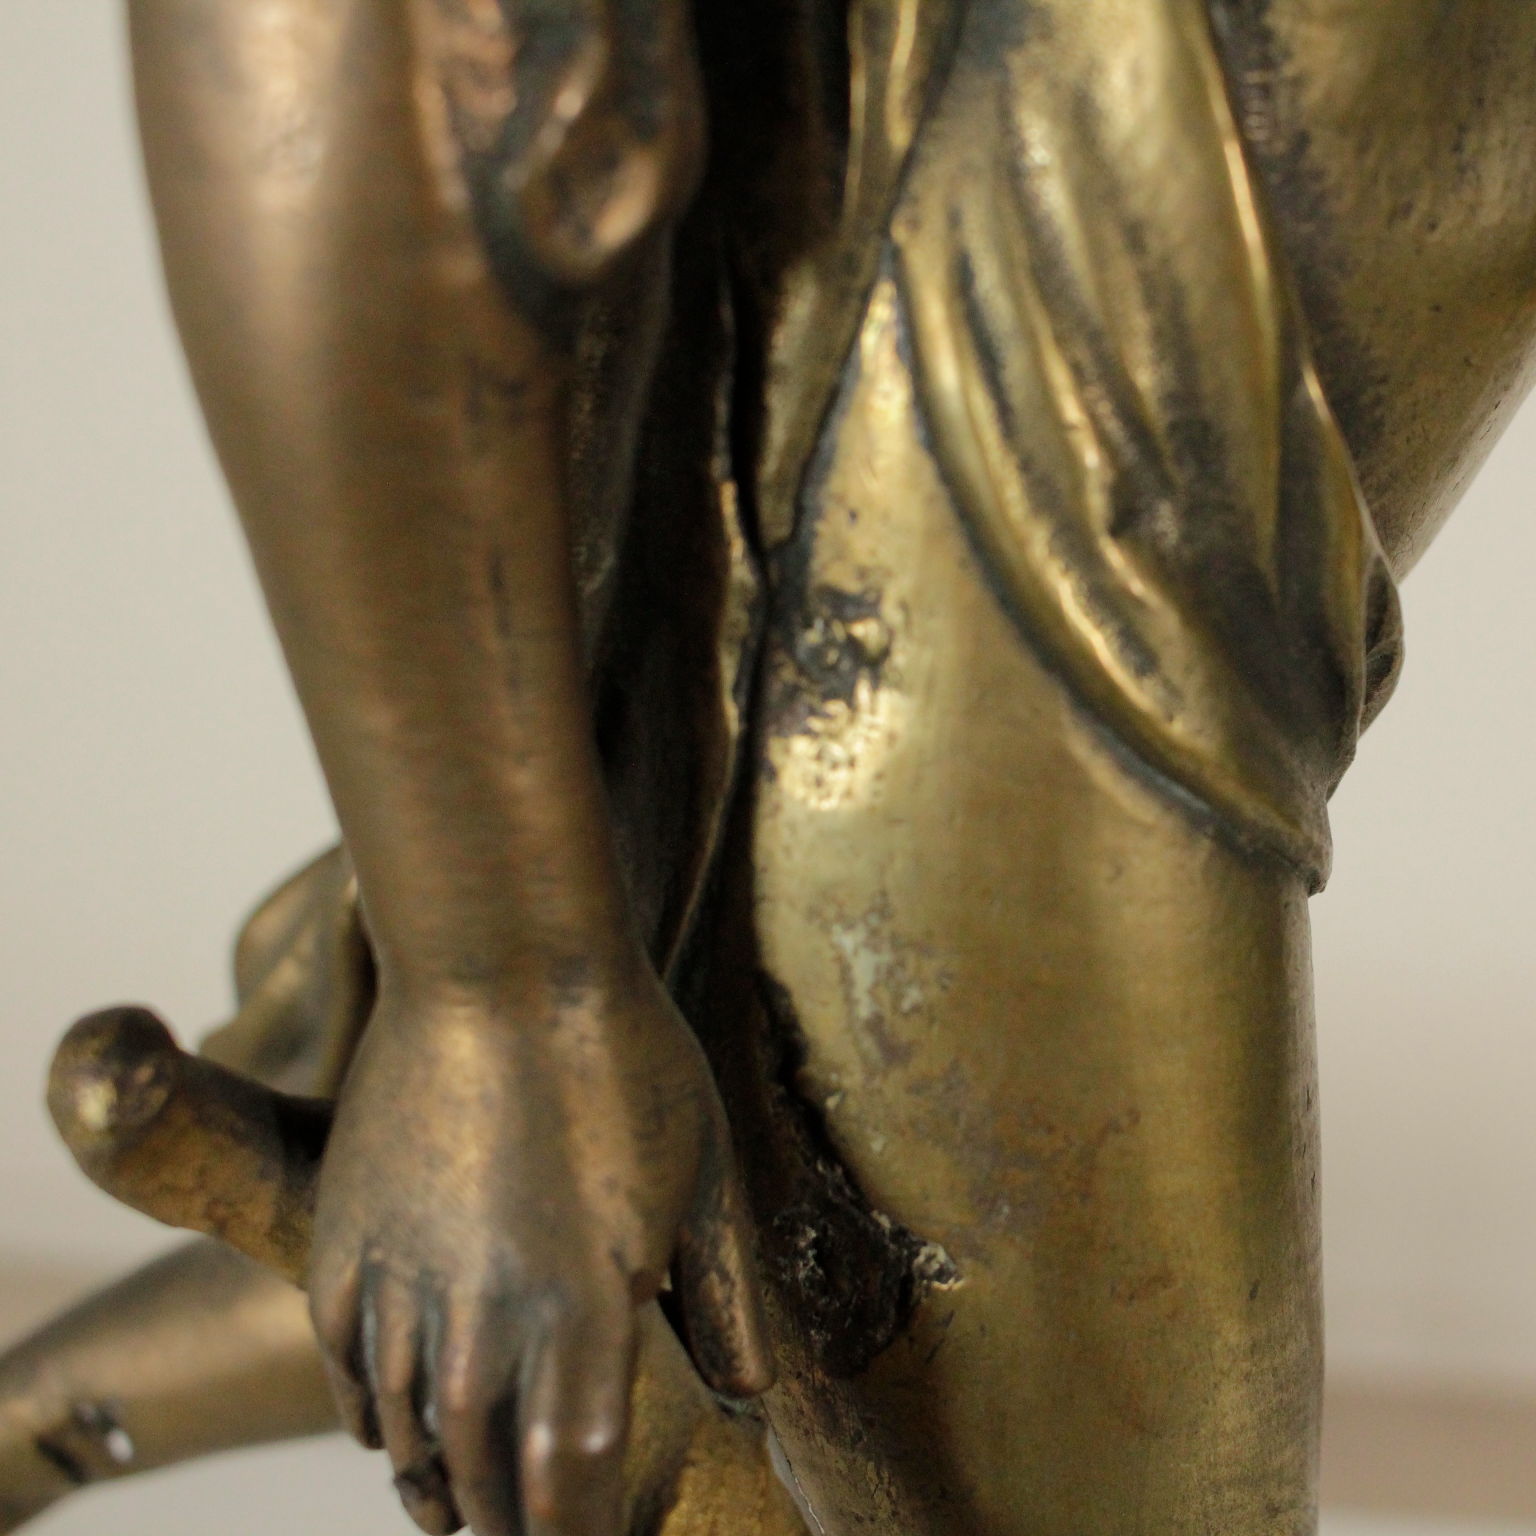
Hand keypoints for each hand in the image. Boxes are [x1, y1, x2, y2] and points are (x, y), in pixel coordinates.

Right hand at [306, 957, 770, 1535]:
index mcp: (585, 1319)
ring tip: (460, 1508)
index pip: (569, 1494)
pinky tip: (392, 1429)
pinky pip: (347, 1369)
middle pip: (486, 1482)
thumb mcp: (706, 1178)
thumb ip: (726, 1301)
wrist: (503, 966)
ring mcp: (401, 1287)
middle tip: (535, 1527)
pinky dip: (373, 1418)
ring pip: (409, 1437)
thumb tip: (746, 1393)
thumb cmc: (622, 1061)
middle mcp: (482, 1327)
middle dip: (514, 1524)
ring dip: (441, 1484)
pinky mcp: (342, 1244)